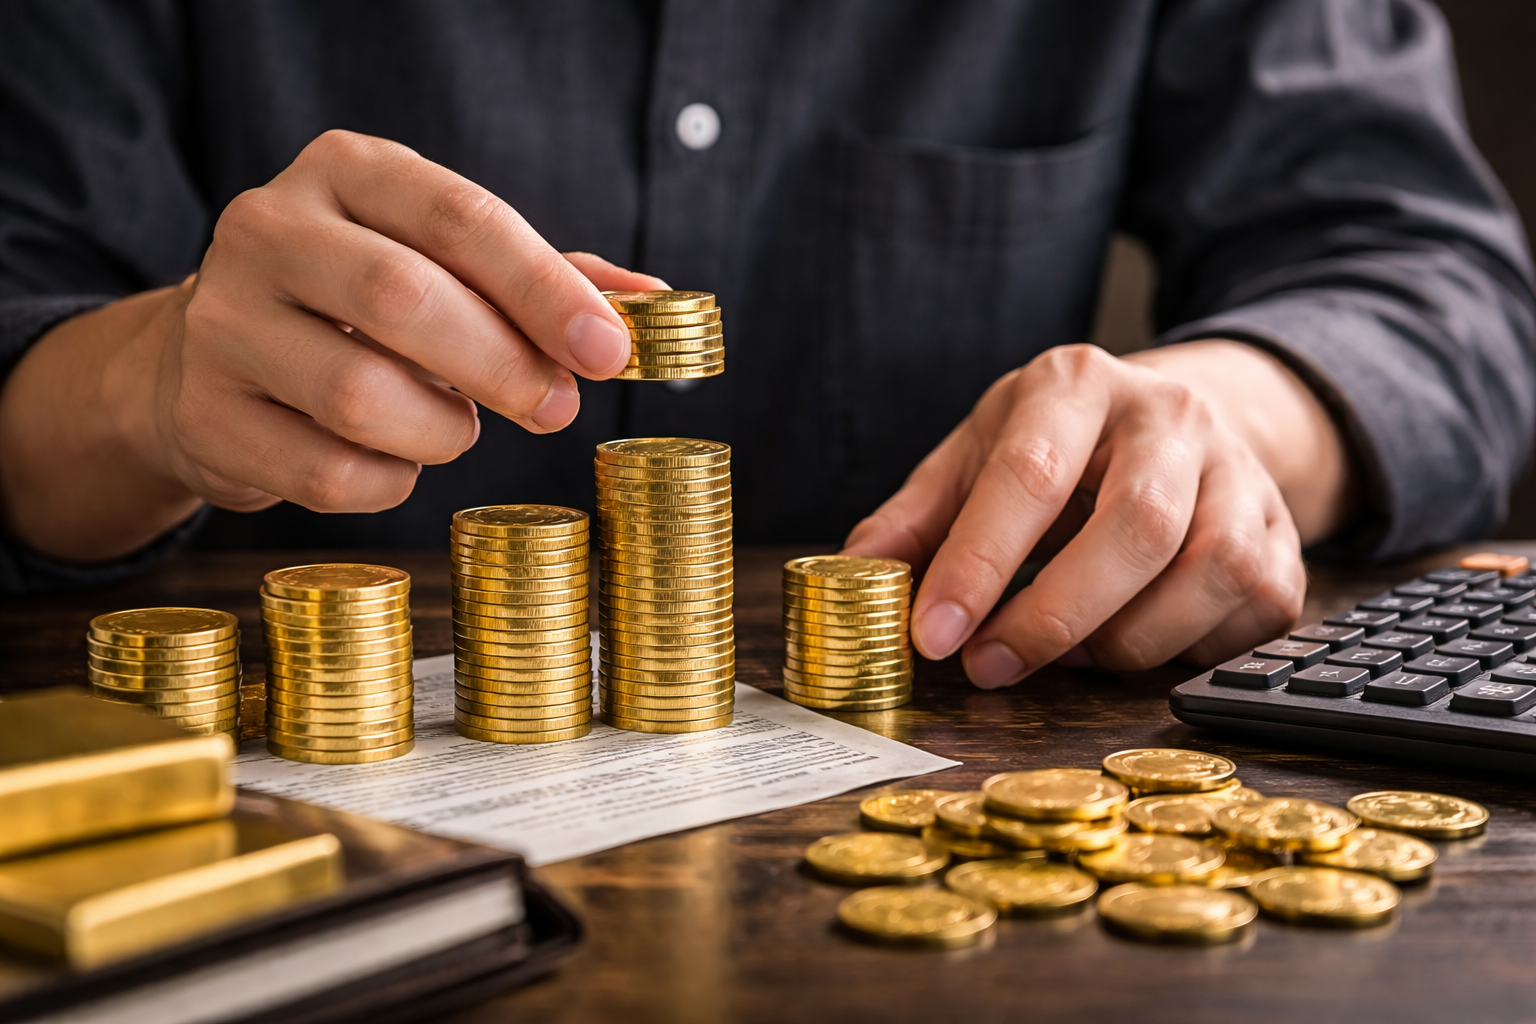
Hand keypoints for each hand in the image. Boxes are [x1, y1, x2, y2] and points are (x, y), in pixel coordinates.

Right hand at [0, 130, 662, 559]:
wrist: (210, 357)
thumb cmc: (361, 305)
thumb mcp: (448, 264)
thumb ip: (547, 279)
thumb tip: (654, 308)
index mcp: (346, 171)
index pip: (461, 217)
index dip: (544, 288)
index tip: (608, 350)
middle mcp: (267, 229)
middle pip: (404, 298)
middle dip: (503, 365)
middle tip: (557, 407)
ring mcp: (221, 321)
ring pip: (361, 396)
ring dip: (442, 430)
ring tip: (454, 425)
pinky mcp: (203, 414)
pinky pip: (329, 472)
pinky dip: (389, 480)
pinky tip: (394, 457)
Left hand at [843, 342, 1353, 686]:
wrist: (1176, 426)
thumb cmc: (1058, 450)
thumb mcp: (976, 456)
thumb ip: (916, 518)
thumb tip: (854, 577)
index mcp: (1077, 385)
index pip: (1029, 474)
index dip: (977, 563)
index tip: (933, 635)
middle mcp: (1172, 418)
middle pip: (1138, 528)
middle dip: (1055, 616)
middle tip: (990, 665)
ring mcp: (1242, 477)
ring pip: (1208, 576)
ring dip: (1122, 641)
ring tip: (1064, 651)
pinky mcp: (1284, 543)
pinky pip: (1248, 617)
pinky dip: (1180, 651)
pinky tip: (1128, 643)